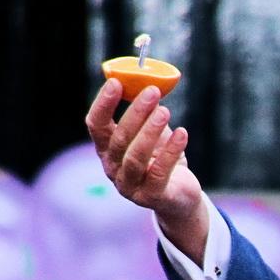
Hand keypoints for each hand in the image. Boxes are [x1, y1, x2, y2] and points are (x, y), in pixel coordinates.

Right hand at [85, 79, 202, 225]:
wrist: (180, 197)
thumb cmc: (163, 161)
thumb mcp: (154, 135)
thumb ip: (148, 115)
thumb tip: (149, 84)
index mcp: (107, 150)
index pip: (96, 125)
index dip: (103, 104)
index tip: (116, 82)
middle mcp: (113, 168)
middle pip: (119, 139)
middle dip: (135, 113)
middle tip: (152, 92)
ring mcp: (130, 186)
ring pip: (136, 156)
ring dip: (150, 131)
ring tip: (165, 110)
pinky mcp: (152, 197)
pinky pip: (160, 172)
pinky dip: (171, 151)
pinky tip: (183, 134)